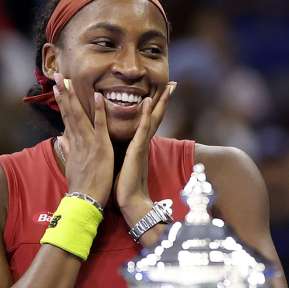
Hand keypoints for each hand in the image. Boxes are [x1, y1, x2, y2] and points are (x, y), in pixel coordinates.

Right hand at [53, 73, 113, 206]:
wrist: (86, 201)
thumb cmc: (82, 186)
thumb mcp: (73, 166)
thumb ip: (68, 149)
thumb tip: (60, 138)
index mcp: (74, 144)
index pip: (66, 118)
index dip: (62, 102)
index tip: (58, 88)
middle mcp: (79, 140)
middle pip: (68, 113)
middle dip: (62, 94)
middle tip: (56, 76)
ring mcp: (89, 143)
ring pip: (79, 115)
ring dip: (73, 97)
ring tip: (68, 80)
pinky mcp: (101, 147)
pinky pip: (99, 126)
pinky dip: (98, 110)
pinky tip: (97, 96)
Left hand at [115, 82, 175, 226]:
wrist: (131, 202)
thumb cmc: (125, 186)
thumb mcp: (121, 164)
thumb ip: (122, 153)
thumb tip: (117, 145)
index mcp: (138, 146)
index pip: (148, 122)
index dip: (154, 107)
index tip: (160, 93)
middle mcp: (143, 144)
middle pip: (155, 117)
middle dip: (163, 101)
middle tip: (172, 84)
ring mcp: (142, 146)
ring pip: (152, 120)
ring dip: (160, 103)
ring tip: (167, 88)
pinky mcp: (137, 151)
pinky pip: (143, 130)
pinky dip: (147, 116)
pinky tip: (149, 102)